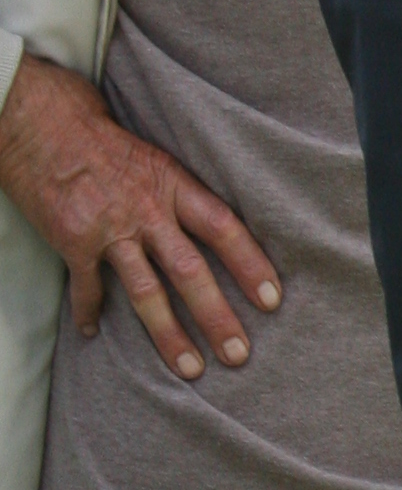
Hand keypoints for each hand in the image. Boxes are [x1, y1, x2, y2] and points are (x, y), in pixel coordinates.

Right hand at [0, 52, 280, 379]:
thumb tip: (218, 224)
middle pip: (190, 270)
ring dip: (169, 334)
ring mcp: (109, 228)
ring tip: (189, 368)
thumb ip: (181, 193)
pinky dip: (88, 312)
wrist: (41, 121)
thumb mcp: (155, 156)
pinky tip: (91, 333)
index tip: (272, 299)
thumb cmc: (102, 137)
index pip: (224, 227)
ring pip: (145, 292)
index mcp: (173, 185)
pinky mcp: (72, 241)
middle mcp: (146, 209)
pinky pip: (86, 287)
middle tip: (240, 354)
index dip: (251, 263)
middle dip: (217, 316)